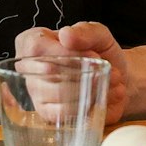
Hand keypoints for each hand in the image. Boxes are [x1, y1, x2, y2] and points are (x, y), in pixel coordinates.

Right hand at [16, 21, 130, 123]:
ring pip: (58, 95)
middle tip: (111, 71)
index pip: (36, 47)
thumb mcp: (98, 34)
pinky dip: (88, 105)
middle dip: (85, 72)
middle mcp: (28, 69)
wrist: (117, 76)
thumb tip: (66, 36)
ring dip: (91, 89)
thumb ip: (84, 31)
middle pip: (48, 73)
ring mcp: (35, 94)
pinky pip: (63, 113)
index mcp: (34, 42)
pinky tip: (102, 96)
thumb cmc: (101, 51)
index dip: (65, 53)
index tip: (93, 55)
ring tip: (112, 82)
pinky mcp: (47, 114)